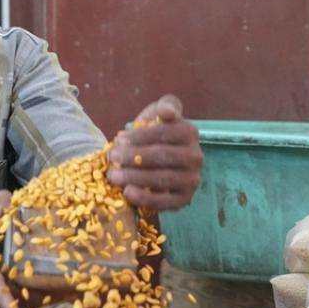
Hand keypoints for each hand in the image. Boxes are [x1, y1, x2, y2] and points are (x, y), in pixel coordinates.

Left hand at [106, 94, 203, 210]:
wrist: (153, 162)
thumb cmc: (151, 134)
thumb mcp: (156, 115)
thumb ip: (165, 106)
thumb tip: (168, 113)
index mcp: (189, 132)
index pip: (163, 133)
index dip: (139, 136)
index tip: (119, 139)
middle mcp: (195, 156)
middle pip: (162, 156)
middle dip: (133, 156)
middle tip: (112, 158)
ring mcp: (192, 179)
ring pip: (162, 179)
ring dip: (134, 177)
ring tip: (113, 176)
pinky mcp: (185, 199)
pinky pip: (166, 201)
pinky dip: (146, 198)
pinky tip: (128, 192)